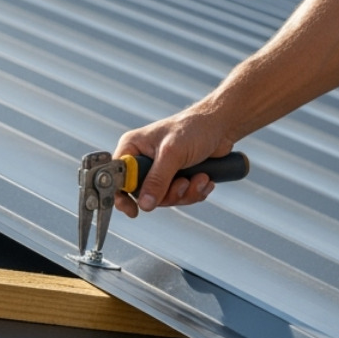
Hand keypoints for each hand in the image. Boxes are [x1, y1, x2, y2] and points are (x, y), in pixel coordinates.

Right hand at [112, 108, 235, 217]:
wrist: (221, 127)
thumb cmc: (193, 129)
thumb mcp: (172, 153)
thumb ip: (157, 179)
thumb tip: (144, 204)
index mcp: (133, 148)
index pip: (117, 177)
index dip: (122, 195)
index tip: (133, 210)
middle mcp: (144, 161)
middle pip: (143, 194)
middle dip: (168, 194)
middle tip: (183, 184)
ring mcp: (161, 171)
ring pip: (164, 198)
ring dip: (186, 193)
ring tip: (200, 178)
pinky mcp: (177, 177)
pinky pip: (180, 197)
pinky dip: (195, 192)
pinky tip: (205, 179)